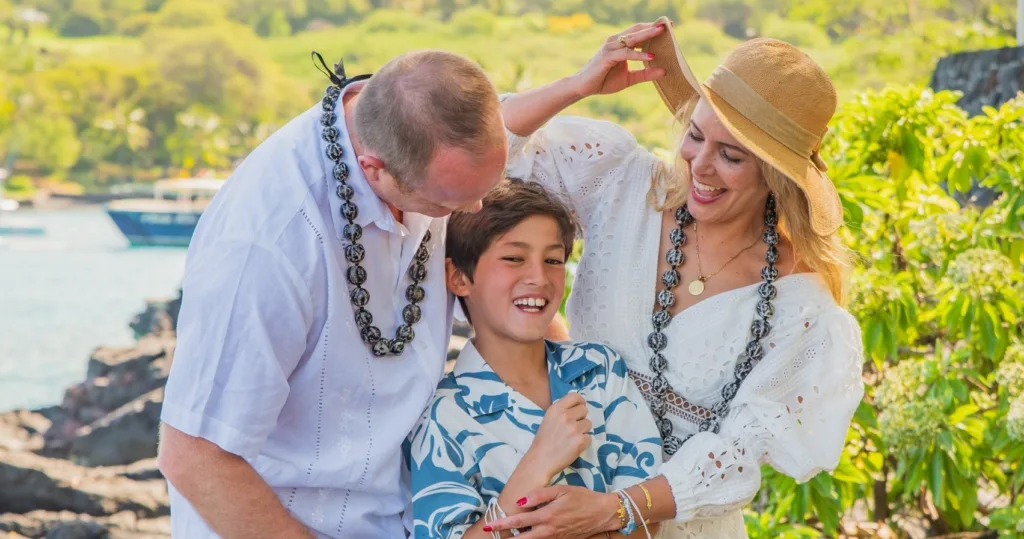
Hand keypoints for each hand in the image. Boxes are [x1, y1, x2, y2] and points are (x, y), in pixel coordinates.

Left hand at [486, 485, 619, 537]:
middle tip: (491, 533)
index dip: (502, 524)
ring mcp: (554, 538)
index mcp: (546, 516)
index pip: (518, 522)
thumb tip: (520, 501)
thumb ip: (540, 494)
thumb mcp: (561, 490)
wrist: (602, 513)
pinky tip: (525, 534)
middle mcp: (548, 531)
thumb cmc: (582, 498)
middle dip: (506, 536)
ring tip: (506, 534)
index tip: (489, 526)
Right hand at [524, 392, 592, 478]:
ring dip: (583, 431)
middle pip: (584, 410)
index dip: (580, 402)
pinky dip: (584, 442)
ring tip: (571, 438)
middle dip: (581, 418)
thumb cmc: (543, 441)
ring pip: (588, 424)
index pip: (575, 396)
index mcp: (555, 409)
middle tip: (573, 428)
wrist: (540, 461)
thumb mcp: (548, 419)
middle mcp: (565, 416)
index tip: (579, 409)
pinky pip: (589, 437)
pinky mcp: (580, 441)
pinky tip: (573, 446)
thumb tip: (578, 405)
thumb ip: (562, 411)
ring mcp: (573, 428)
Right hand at [569, 21, 668, 98]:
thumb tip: (664, 71)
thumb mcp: (629, 78)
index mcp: (620, 44)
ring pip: (632, 38)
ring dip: (647, 35)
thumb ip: (645, 74)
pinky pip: (626, 53)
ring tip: (662, 33)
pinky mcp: (607, 57)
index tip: (669, 27)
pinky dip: (639, 55)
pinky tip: (651, 57)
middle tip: (669, 25)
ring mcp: (610, 48)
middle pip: (637, 30)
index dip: (652, 29)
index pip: (638, 32)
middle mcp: (615, 42)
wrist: (583, 87)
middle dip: (652, 27)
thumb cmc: (604, 81)